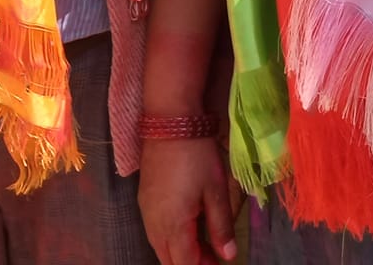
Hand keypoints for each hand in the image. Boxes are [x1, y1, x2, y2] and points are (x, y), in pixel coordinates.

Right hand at [137, 135, 239, 264]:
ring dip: (180, 251)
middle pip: (169, 260)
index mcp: (173, 226)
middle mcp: (154, 224)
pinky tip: (187, 226)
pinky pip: (155, 231)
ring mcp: (146, 212)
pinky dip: (171, 237)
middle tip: (214, 256)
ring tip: (204, 243)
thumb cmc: (198, 156)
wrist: (170, 122)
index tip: (221, 262)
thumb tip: (228, 256)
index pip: (185, 264)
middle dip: (191, 262)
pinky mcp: (144, 199)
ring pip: (160, 246)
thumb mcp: (216, 190)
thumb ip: (221, 226)